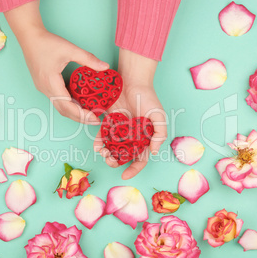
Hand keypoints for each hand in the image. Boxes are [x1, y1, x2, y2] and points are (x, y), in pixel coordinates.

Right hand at [5, 1, 108, 124]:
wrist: (29, 36)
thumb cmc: (47, 42)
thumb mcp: (70, 49)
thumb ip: (88, 59)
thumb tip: (105, 67)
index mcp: (51, 83)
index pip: (67, 106)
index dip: (82, 115)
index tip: (95, 118)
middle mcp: (45, 89)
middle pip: (64, 110)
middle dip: (80, 117)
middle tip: (96, 120)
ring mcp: (43, 88)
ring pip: (60, 106)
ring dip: (74, 112)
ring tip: (89, 114)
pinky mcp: (44, 85)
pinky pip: (57, 99)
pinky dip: (69, 104)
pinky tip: (79, 103)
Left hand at [93, 49, 167, 178]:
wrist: (133, 81)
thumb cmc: (148, 98)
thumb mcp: (159, 117)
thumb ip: (159, 135)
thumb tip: (153, 152)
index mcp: (144, 138)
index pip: (140, 159)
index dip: (133, 169)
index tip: (124, 176)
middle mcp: (131, 137)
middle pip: (123, 156)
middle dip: (116, 162)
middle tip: (110, 161)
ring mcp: (120, 130)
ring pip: (112, 148)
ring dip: (106, 154)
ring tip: (103, 153)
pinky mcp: (109, 122)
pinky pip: (103, 135)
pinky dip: (99, 142)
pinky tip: (97, 145)